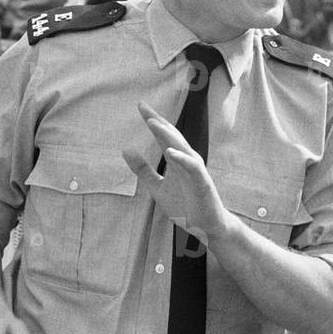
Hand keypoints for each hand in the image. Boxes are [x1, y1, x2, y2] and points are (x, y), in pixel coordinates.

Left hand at [123, 102, 228, 241]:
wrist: (206, 227)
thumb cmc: (185, 206)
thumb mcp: (157, 187)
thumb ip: (143, 170)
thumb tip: (125, 150)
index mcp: (176, 161)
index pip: (163, 136)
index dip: (152, 121)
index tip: (140, 106)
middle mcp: (186, 161)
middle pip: (171, 136)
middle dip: (158, 121)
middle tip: (142, 106)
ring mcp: (195, 171)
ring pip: (181, 147)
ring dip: (167, 134)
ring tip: (151, 122)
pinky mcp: (202, 182)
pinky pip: (192, 167)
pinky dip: (182, 158)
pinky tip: (169, 151)